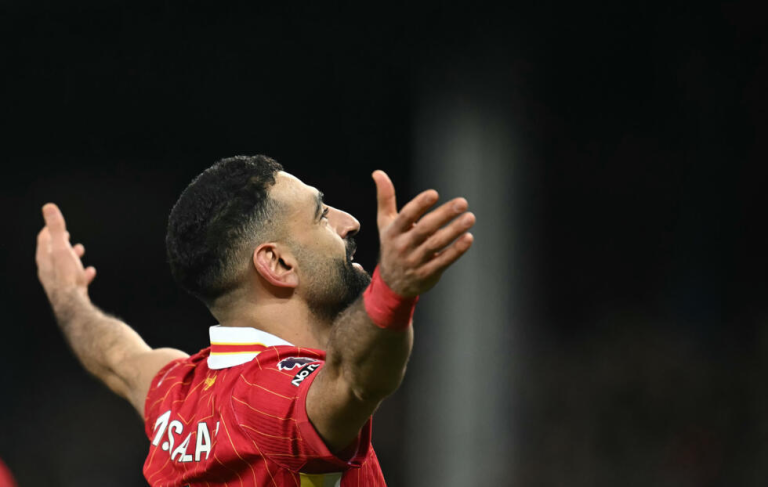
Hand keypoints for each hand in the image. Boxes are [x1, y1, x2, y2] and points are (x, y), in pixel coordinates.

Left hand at [36, 203, 96, 305]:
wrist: (72, 304)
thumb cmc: (66, 276)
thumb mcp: (62, 248)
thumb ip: (56, 228)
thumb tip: (49, 207)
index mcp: (44, 259)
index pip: (43, 240)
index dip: (49, 230)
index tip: (55, 223)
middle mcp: (48, 270)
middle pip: (52, 253)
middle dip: (60, 242)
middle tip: (67, 235)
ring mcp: (58, 281)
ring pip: (63, 265)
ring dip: (71, 256)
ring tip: (80, 250)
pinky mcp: (69, 291)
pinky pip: (75, 278)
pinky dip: (81, 271)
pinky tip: (90, 271)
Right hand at [373, 170, 474, 296]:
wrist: (393, 283)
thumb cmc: (392, 245)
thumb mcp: (385, 223)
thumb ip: (385, 198)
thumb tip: (378, 172)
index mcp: (393, 232)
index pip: (406, 216)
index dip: (419, 205)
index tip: (434, 194)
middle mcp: (403, 246)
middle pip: (424, 229)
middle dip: (444, 215)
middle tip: (462, 203)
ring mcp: (415, 261)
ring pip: (436, 245)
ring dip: (454, 231)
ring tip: (470, 217)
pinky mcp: (428, 273)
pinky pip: (444, 261)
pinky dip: (456, 250)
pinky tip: (468, 238)